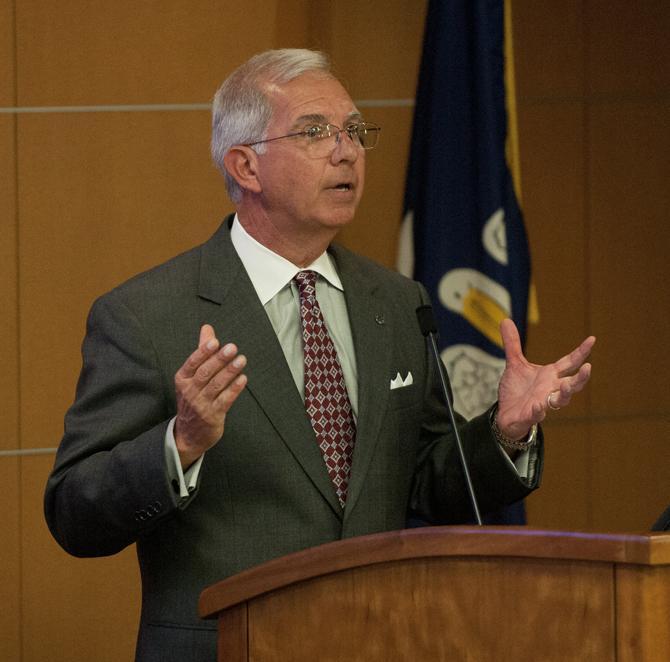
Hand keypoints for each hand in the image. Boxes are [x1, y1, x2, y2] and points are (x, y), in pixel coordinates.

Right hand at [173, 324, 246, 468]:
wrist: (189, 434)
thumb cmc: (192, 399)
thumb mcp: (191, 376)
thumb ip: (202, 351)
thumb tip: (207, 329)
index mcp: (183, 379)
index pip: (192, 363)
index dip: (203, 352)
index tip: (215, 342)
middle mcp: (190, 391)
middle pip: (205, 373)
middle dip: (219, 359)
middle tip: (232, 348)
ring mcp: (201, 404)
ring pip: (216, 386)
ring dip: (230, 372)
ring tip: (241, 360)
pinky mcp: (213, 416)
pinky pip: (225, 400)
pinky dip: (234, 389)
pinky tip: (243, 379)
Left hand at [495, 319, 594, 439]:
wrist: (506, 414)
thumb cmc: (517, 390)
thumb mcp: (514, 364)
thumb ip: (513, 344)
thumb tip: (505, 320)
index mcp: (549, 375)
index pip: (569, 362)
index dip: (581, 352)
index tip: (592, 339)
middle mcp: (550, 389)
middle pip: (572, 384)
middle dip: (581, 377)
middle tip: (588, 367)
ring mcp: (542, 403)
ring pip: (560, 401)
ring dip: (565, 394)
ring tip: (566, 385)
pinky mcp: (530, 415)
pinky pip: (537, 414)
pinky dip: (538, 410)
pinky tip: (538, 405)